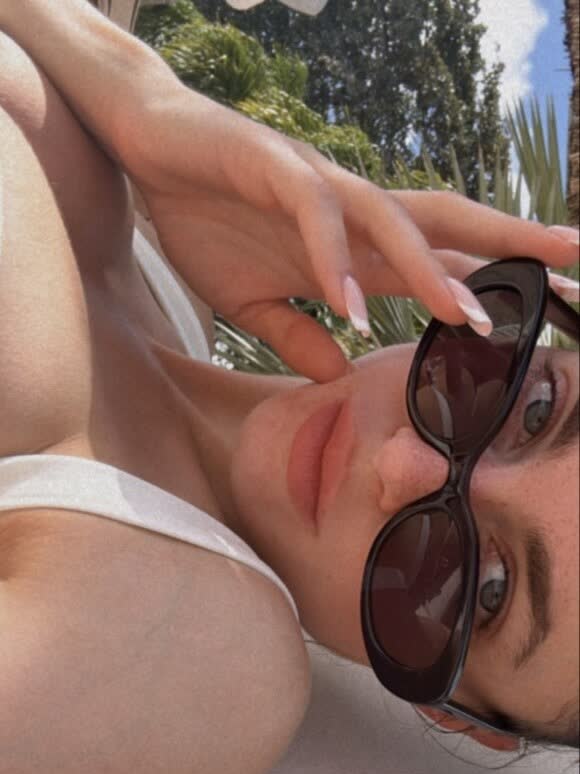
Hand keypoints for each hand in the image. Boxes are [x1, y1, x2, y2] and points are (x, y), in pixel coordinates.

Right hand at [118, 86, 578, 381]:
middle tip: (574, 266)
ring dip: (431, 269)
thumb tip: (338, 371)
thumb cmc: (204, 215)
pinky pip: (316, 219)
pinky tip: (352, 308)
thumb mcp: (251, 300)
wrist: (149, 147)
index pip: (439, 260)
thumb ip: (297, 333)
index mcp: (354, 243)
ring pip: (392, 220)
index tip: (551, 306)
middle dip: (510, 245)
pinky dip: (335, 263)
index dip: (494, 281)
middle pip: (445, 223)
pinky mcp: (274, 170)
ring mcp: (318, 186)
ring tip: (467, 316)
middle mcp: (352, 211)